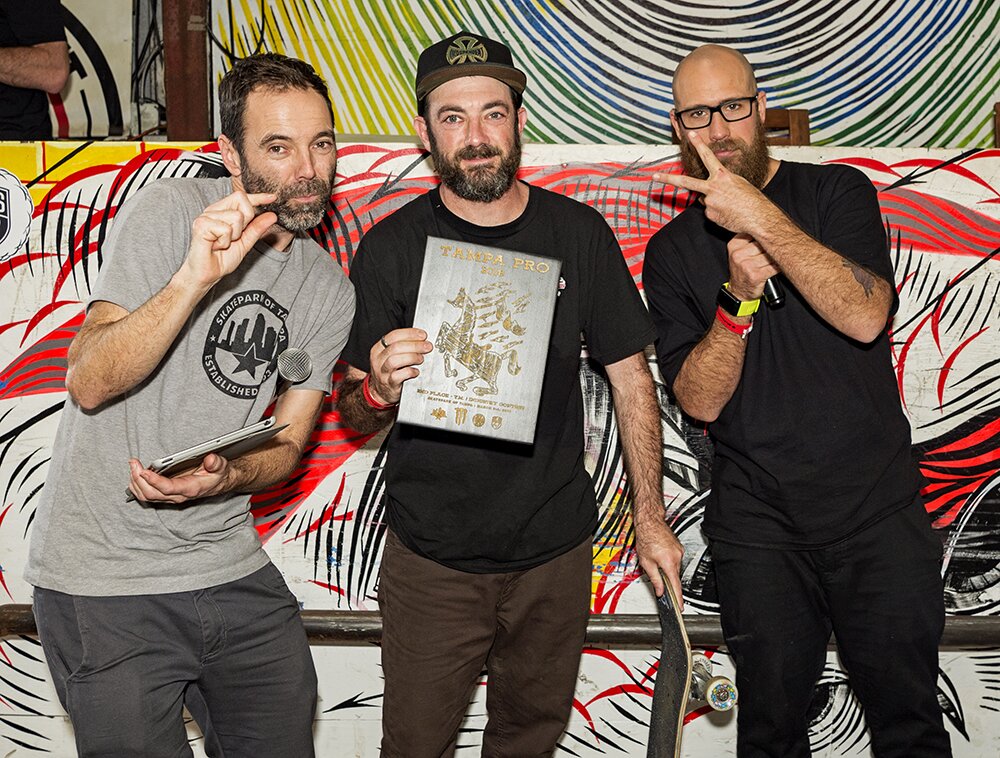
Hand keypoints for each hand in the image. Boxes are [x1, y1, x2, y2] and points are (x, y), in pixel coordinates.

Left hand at [127, 454, 229, 503]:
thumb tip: (210, 459)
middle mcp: (178, 496)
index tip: (143, 471)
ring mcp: (170, 497)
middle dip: (139, 479)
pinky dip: (138, 486)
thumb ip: (216, 463)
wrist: (218, 483)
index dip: (154, 481)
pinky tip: (135, 475)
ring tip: (133, 467)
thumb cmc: (216, 475)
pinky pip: (147, 495)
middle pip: (152, 494)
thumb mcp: (221, 467)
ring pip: (147, 496)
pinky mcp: (166, 496)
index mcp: (190, 489)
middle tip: (134, 464)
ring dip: (136, 483)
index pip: (168, 488)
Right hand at [180, 191, 277, 287]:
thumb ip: (257, 228)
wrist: (207, 275)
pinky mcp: (201, 224)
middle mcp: (213, 211)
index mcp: (222, 212)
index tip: (272, 198)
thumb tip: (272, 215)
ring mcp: (206, 216)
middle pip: (241, 200)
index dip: (258, 197)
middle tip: (233, 237)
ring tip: (222, 244)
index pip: (241, 197)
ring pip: (236, 216)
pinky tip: (215, 246)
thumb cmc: (221, 259)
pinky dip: (225, 242)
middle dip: (246, 220)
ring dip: (234, 235)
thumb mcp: (245, 243)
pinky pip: (226, 228)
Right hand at [367, 328, 432, 404]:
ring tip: (421, 359)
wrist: (381, 392)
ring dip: (411, 357)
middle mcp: (378, 359)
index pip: (393, 336)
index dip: (410, 334)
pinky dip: (409, 372)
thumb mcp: (390, 356)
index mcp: (378, 349)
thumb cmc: (389, 371)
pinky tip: (416, 371)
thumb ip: (403, 346)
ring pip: (394, 360)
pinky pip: (398, 376)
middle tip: (427, 346)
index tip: (423, 335)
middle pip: (395, 347)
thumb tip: (422, 339)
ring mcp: (382, 372)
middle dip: (414, 345)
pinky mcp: (389, 384)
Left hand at [635, 519, 684, 606]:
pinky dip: (668, 562)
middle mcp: (677, 556)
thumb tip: (660, 591)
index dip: (678, 598)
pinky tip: (660, 556)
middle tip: (659, 580)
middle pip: (674, 576)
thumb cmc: (646, 537)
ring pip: (675, 568)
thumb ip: (654, 579)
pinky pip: (675, 560)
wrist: (650, 522)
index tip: (680, 607)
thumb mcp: (646, 562)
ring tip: (655, 562)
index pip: (676, 585)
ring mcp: (679, 551)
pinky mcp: (679, 548)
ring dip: (667, 569)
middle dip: (667, 580)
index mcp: (669, 562)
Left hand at [653, 131, 771, 234]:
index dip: (698, 144)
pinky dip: (718, 212)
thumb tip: (707, 192)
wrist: (758, 216)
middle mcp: (712, 188)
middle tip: (654, 177)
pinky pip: (710, 212)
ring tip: (730, 205)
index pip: (707, 156)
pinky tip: (729, 213)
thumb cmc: (752, 199)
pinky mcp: (709, 215)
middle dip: (668, 180)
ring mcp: (709, 202)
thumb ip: (721, 183)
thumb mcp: (738, 184)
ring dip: (714, 201)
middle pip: (686, 182)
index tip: (690, 135)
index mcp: (722, 176)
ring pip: (705, 199)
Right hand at [727, 233, 779, 300]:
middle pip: (764, 243)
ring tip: (776, 258)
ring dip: (777, 257)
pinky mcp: (755, 275)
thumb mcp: (741, 251)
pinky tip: (777, 267)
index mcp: (735, 244)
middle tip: (779, 246)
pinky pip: (773, 267)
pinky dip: (778, 267)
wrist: (739, 291)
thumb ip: (752, 238)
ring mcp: (746, 265)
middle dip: (773, 246)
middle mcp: (738, 254)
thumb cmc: (744, 269)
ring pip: (770, 255)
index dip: (767, 233)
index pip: (755, 232)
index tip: (774, 233)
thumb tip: (772, 228)